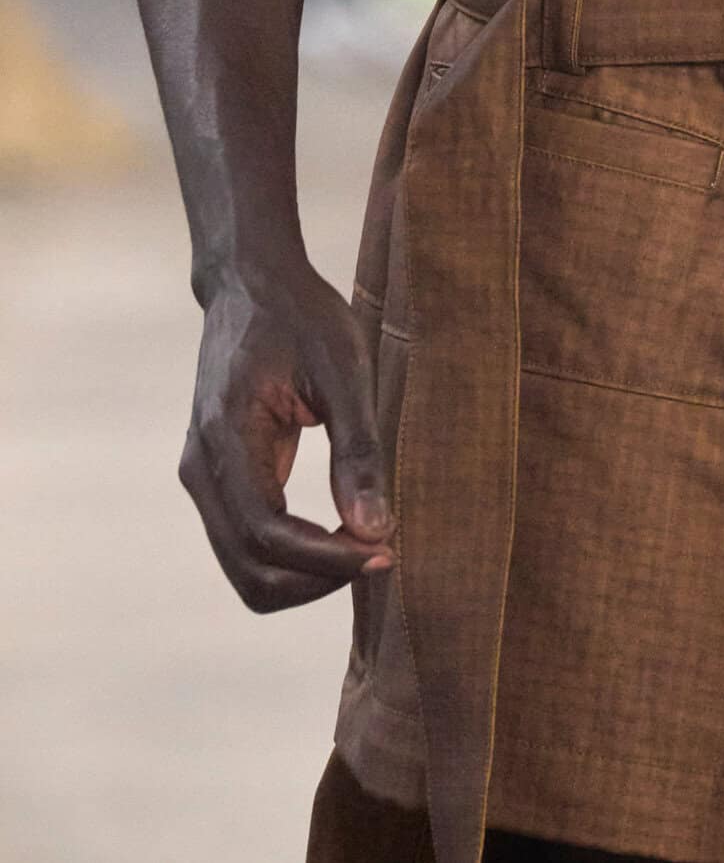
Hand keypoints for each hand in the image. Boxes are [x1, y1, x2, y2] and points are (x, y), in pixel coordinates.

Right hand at [180, 262, 393, 612]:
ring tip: (367, 547)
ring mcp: (204, 477)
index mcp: (224, 436)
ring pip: (246, 567)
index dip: (325, 559)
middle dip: (317, 579)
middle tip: (382, 553)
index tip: (384, 551)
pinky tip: (342, 535)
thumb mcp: (344, 370)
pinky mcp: (221, 479)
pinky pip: (250, 543)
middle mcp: (201, 468)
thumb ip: (357, 450)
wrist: (252, 283)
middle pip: (251, 568)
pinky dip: (295, 556)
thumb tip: (375, 530)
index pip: (266, 533)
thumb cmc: (302, 316)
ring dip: (306, 576)